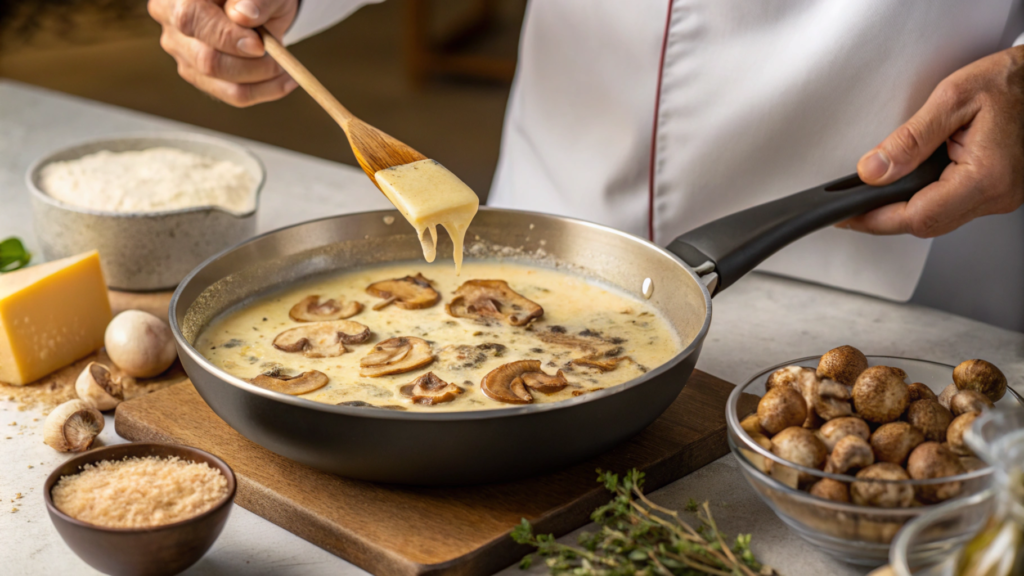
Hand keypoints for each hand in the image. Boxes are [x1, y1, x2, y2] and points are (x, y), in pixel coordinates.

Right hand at [148, 0, 299, 106]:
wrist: (254, 3)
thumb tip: (244, 16)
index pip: (191, 18)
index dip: (226, 36)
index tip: (259, 46)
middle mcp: (171, 22)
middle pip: (205, 59)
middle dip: (251, 64)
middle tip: (281, 58)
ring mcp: (181, 51)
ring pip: (219, 80)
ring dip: (262, 78)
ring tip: (288, 67)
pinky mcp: (198, 74)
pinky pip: (232, 94)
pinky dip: (265, 90)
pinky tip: (286, 80)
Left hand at [841, 46, 1023, 236]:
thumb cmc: (1012, 82)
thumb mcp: (953, 98)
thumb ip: (910, 139)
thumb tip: (873, 171)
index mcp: (987, 175)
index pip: (919, 216)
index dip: (876, 219)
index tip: (848, 214)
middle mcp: (998, 195)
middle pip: (927, 225)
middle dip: (884, 219)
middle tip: (851, 207)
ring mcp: (1002, 197)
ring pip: (939, 220)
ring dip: (903, 211)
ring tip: (874, 194)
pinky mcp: (1000, 192)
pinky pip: (953, 208)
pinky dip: (925, 200)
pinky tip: (907, 185)